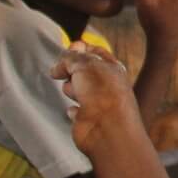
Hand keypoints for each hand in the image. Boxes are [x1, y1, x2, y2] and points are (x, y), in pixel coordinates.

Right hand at [52, 41, 145, 155]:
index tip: (69, 49)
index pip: (95, 52)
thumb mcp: (85, 64)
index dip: (81, 48)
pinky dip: (73, 110)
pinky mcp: (87, 120)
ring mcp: (97, 103)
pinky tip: (75, 111)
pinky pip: (76, 110)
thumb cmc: (102, 93)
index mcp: (112, 68)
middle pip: (82, 71)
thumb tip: (65, 58)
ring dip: (71, 88)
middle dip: (73, 71)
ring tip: (76, 93)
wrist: (107, 128)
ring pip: (76, 89)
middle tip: (70, 74)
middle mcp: (106, 85)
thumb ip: (73, 57)